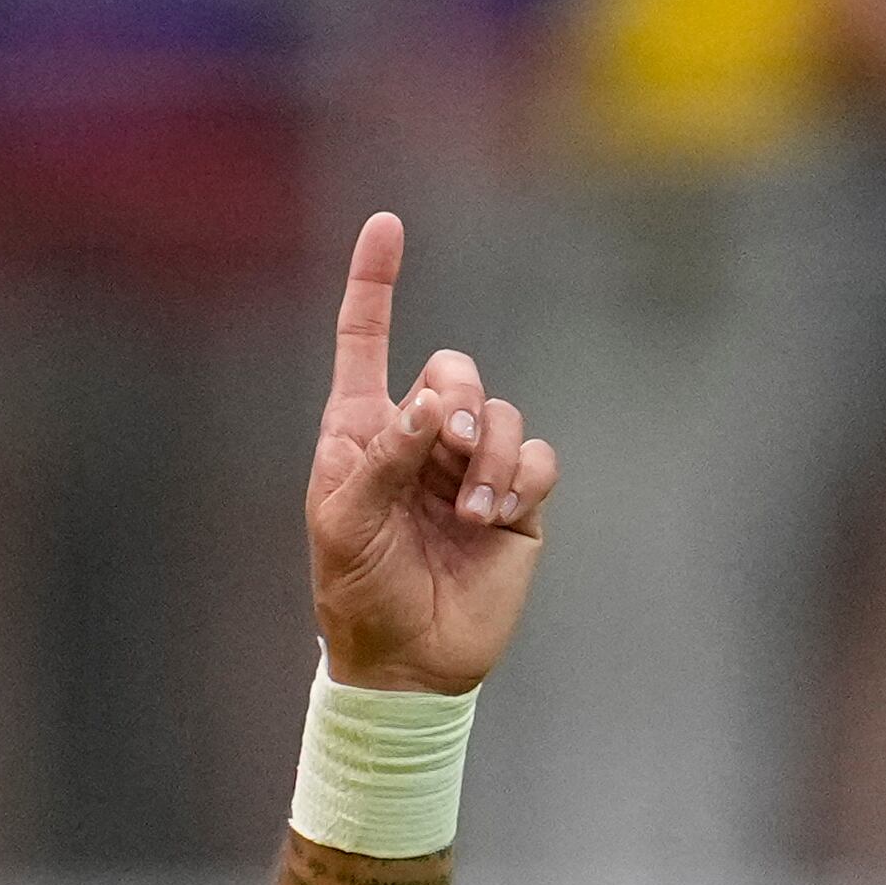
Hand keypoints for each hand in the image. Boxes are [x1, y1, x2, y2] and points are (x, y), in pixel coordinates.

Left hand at [305, 214, 557, 695]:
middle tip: (447, 446)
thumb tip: (430, 402)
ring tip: (470, 510)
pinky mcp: (516, 503)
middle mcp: (419, 438)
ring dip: (489, 455)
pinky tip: (495, 519)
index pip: (366, 340)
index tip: (387, 223)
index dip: (375, 282)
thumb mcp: (347, 521)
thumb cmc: (356, 589)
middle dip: (456, 397)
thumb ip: (385, 456)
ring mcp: (470, 469)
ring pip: (502, 414)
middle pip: (453, 369)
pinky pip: (538, 459)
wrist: (406, 662)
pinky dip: (520, 479)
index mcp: (362, 430)